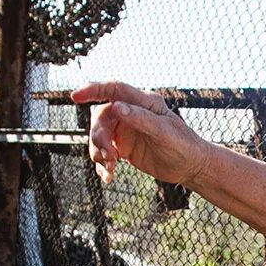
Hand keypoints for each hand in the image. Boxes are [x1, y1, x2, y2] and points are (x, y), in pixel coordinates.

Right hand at [71, 81, 209, 184]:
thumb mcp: (164, 132)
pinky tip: (108, 177)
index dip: (93, 90)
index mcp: (143, 102)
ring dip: (99, 152)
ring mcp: (126, 130)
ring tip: (110, 168)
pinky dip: (102, 165)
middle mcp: (131, 113)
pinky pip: (104, 152)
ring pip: (99, 136)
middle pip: (101, 117)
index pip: (114, 89)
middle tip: (108, 154)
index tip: (74, 96)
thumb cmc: (183, 145)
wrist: (191, 167)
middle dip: (99, 135)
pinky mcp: (123, 147)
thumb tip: (117, 107)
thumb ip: (141, 119)